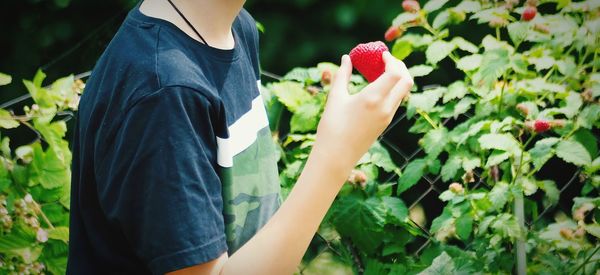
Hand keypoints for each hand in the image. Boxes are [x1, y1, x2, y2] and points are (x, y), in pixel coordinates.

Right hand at [313, 51, 412, 175]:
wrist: (336, 157)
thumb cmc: (332, 126)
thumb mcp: (335, 98)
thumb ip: (342, 75)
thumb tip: (346, 58)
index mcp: (373, 98)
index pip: (395, 73)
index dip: (391, 60)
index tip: (381, 54)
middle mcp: (385, 107)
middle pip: (406, 81)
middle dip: (399, 67)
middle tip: (386, 60)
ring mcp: (387, 117)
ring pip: (403, 92)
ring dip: (397, 78)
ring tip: (380, 71)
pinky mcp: (385, 123)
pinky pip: (396, 101)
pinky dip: (392, 90)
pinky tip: (377, 87)